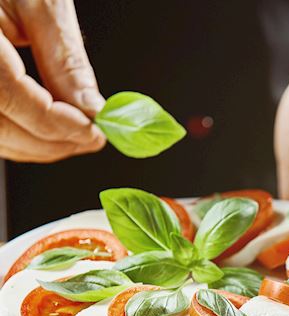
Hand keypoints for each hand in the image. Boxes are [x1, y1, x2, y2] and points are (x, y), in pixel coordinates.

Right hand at [0, 0, 104, 162]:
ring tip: (73, 137)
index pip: (10, 98)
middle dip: (50, 143)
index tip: (95, 132)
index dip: (57, 125)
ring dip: (32, 145)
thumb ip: (63, 58)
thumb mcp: (37, 1)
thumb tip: (92, 108)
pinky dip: (12, 134)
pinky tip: (40, 130)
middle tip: (91, 140)